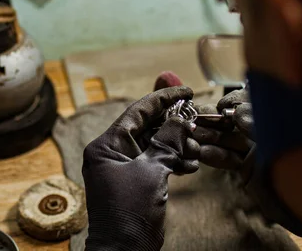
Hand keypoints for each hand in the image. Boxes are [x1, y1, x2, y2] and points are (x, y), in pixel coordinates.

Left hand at [82, 86, 198, 250]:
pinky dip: (172, 161)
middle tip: (196, 120)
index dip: (162, 98)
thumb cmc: (130, 212)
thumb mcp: (152, 172)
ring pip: (153, 145)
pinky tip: (189, 164)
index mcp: (106, 145)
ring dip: (176, 145)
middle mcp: (111, 153)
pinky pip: (154, 162)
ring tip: (195, 150)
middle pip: (146, 127)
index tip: (185, 90)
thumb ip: (167, 143)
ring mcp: (122, 168)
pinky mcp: (134, 181)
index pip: (136, 112)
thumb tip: (182, 119)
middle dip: (173, 125)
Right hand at [194, 89, 301, 242]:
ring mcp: (255, 152)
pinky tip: (200, 152)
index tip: (221, 106)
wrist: (300, 204)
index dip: (233, 103)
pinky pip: (228, 159)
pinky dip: (213, 156)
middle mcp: (264, 133)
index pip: (249, 104)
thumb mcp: (275, 140)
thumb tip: (235, 111)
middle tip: (195, 120)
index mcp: (273, 122)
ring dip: (208, 138)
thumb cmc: (295, 168)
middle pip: (234, 123)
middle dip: (213, 121)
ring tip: (192, 136)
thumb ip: (256, 124)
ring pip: (227, 141)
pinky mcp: (247, 170)